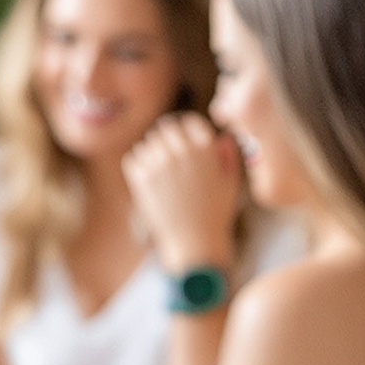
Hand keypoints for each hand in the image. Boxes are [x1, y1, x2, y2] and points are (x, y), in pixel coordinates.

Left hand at [123, 114, 241, 275]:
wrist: (195, 242)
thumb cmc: (216, 213)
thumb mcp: (231, 182)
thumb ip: (229, 155)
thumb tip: (220, 136)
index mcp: (206, 148)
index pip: (189, 122)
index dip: (186, 131)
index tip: (183, 142)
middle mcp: (182, 151)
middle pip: (166, 129)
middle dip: (167, 140)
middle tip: (167, 157)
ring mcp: (161, 164)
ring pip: (148, 142)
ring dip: (152, 152)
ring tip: (159, 171)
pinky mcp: (143, 179)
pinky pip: (133, 158)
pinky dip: (138, 165)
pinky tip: (147, 179)